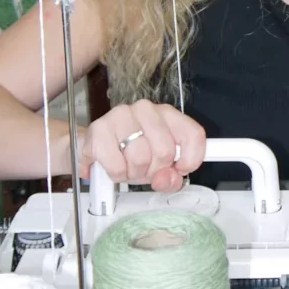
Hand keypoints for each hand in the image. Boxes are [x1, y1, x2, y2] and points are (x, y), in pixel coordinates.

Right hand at [78, 100, 205, 192]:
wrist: (94, 145)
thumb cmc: (130, 153)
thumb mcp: (158, 168)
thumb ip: (171, 178)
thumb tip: (167, 178)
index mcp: (167, 114)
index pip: (193, 134)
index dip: (191, 159)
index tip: (181, 169)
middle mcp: (146, 109)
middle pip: (165, 151)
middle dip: (154, 170)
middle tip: (144, 169)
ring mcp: (122, 115)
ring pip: (140, 158)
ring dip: (134, 173)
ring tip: (128, 166)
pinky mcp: (100, 128)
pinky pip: (117, 166)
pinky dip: (117, 175)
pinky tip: (114, 165)